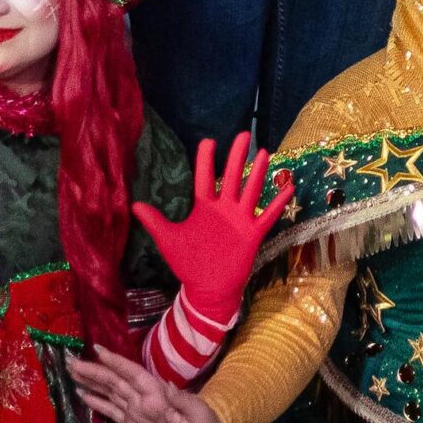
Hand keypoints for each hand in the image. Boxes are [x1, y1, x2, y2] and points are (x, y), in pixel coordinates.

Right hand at [66, 348, 224, 422]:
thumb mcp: (197, 414)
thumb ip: (182, 402)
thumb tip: (168, 388)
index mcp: (156, 392)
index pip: (132, 373)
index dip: (116, 362)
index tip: (97, 350)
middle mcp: (141, 397)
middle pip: (114, 380)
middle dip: (94, 371)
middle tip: (71, 362)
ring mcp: (134, 409)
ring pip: (109, 392)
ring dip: (91, 382)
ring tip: (72, 373)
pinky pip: (110, 410)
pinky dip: (96, 402)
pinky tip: (82, 395)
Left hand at [132, 133, 291, 320]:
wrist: (207, 288)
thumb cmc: (188, 263)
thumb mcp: (169, 240)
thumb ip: (156, 222)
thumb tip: (134, 204)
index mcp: (204, 208)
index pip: (205, 178)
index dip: (206, 160)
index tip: (209, 140)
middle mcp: (224, 209)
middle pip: (232, 177)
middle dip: (237, 157)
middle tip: (244, 134)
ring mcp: (240, 219)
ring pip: (251, 191)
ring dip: (257, 173)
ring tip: (263, 153)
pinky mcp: (253, 233)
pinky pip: (268, 215)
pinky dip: (278, 203)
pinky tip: (288, 188)